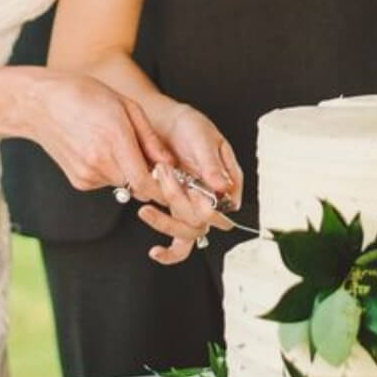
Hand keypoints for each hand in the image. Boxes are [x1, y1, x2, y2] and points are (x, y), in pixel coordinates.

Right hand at [23, 71, 169, 203]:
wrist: (40, 103)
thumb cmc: (86, 94)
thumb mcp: (126, 105)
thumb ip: (149, 138)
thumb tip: (169, 163)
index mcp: (114, 139)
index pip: (145, 182)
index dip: (162, 185)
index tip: (170, 176)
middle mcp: (99, 162)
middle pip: (136, 186)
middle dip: (147, 176)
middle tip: (147, 155)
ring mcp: (86, 174)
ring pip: (122, 184)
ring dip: (127, 172)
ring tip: (116, 143)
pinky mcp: (78, 181)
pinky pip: (105, 182)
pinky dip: (110, 171)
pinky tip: (99, 149)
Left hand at [137, 104, 243, 265]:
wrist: (164, 124)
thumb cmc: (189, 126)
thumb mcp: (203, 138)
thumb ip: (211, 163)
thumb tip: (223, 185)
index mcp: (228, 180)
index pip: (225, 207)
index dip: (207, 207)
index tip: (190, 192)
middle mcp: (214, 198)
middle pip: (203, 221)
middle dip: (180, 204)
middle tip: (164, 177)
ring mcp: (195, 206)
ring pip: (189, 232)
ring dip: (167, 222)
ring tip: (148, 205)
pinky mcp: (177, 212)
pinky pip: (179, 241)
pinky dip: (168, 251)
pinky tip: (156, 251)